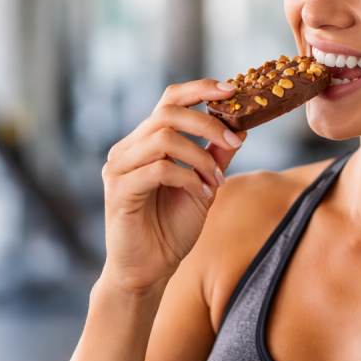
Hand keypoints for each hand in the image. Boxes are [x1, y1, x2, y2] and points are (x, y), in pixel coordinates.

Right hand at [100, 79, 243, 295]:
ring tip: (216, 180)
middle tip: (234, 141)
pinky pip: (159, 169)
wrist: (148, 271)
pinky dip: (188, 177)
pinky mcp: (119, 190)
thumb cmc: (171, 230)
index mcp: (145, 143)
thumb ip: (217, 157)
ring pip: (164, 138)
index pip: (169, 100)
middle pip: (167, 113)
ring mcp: (119, 168)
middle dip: (207, 123)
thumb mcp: (203, 187)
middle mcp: (127, 149)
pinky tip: (202, 193)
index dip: (200, 89)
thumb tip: (241, 127)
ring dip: (201, 156)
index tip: (231, 89)